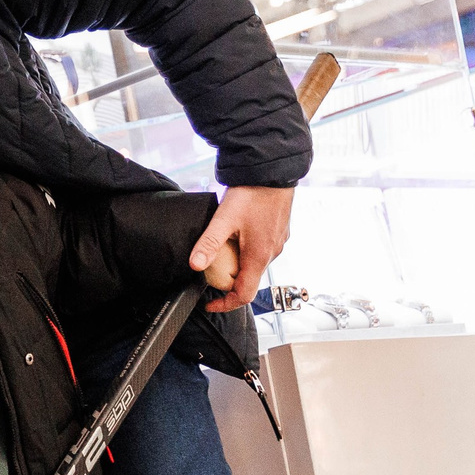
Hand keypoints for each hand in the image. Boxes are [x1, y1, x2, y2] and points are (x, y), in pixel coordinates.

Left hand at [191, 185, 295, 312]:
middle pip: (249, 281)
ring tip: (223, 250)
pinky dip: (248, 251)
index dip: (226, 304)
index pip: (244, 295)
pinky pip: (263, 250)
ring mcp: (278, 242)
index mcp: (259, 256)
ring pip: (256, 265)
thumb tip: (195, 265)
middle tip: (211, 271)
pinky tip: (238, 235)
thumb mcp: (224, 219)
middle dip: (229, 281)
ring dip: (238, 264)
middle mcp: (272, 253)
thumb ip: (209, 244)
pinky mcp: (279, 232)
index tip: (211, 304)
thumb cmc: (253, 192)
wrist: (274, 170)